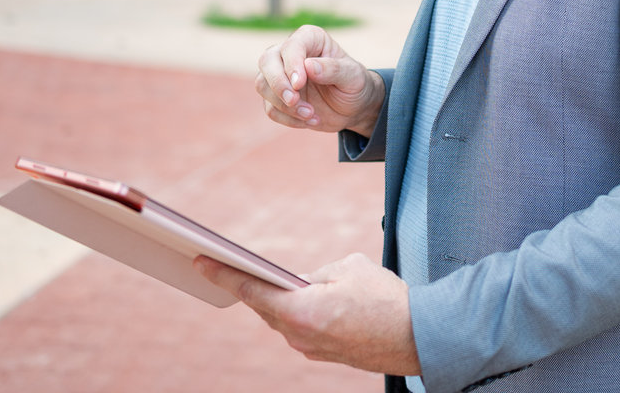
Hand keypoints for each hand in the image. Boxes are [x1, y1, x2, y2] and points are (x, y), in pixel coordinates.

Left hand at [194, 253, 418, 375]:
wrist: (417, 336)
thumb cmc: (386, 300)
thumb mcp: (348, 268)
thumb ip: (315, 274)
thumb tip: (302, 282)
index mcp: (300, 311)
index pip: (251, 290)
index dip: (223, 275)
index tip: (202, 263)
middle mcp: (299, 336)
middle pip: (264, 307)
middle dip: (251, 287)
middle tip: (228, 267)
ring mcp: (310, 350)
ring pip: (282, 320)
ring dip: (277, 301)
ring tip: (266, 282)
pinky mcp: (324, 355)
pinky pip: (300, 330)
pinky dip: (296, 314)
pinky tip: (301, 301)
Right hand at [257, 25, 383, 135]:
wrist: (353, 107)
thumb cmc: (355, 84)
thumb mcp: (353, 76)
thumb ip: (333, 69)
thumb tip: (309, 66)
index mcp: (311, 39)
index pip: (292, 45)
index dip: (292, 64)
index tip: (300, 83)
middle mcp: (290, 53)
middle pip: (267, 61)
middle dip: (278, 84)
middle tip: (295, 100)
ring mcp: (280, 75)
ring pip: (263, 85)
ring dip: (284, 104)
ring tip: (311, 114)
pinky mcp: (277, 97)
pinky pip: (270, 108)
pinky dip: (288, 118)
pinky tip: (311, 120)